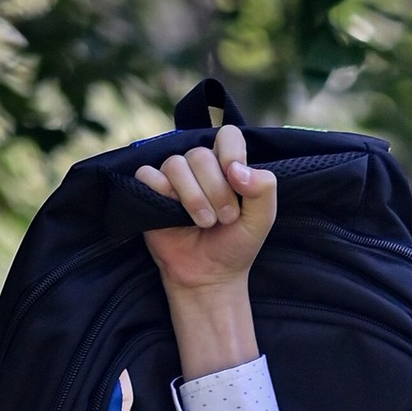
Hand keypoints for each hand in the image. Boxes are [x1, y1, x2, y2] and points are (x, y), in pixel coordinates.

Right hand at [132, 122, 275, 375]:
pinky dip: (162, 195)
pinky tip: (173, 215)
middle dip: (216, 190)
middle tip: (224, 218)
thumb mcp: (261, 220)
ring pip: (175, 164)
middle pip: (200, 154)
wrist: (210, 275)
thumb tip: (237, 170)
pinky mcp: (149, 190)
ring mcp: (173, 176)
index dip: (231, 152)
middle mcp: (199, 166)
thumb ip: (263, 190)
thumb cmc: (235, 244)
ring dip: (193, 198)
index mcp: (226, 165)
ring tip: (204, 223)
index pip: (228, 135)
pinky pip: (148, 175)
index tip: (237, 180)